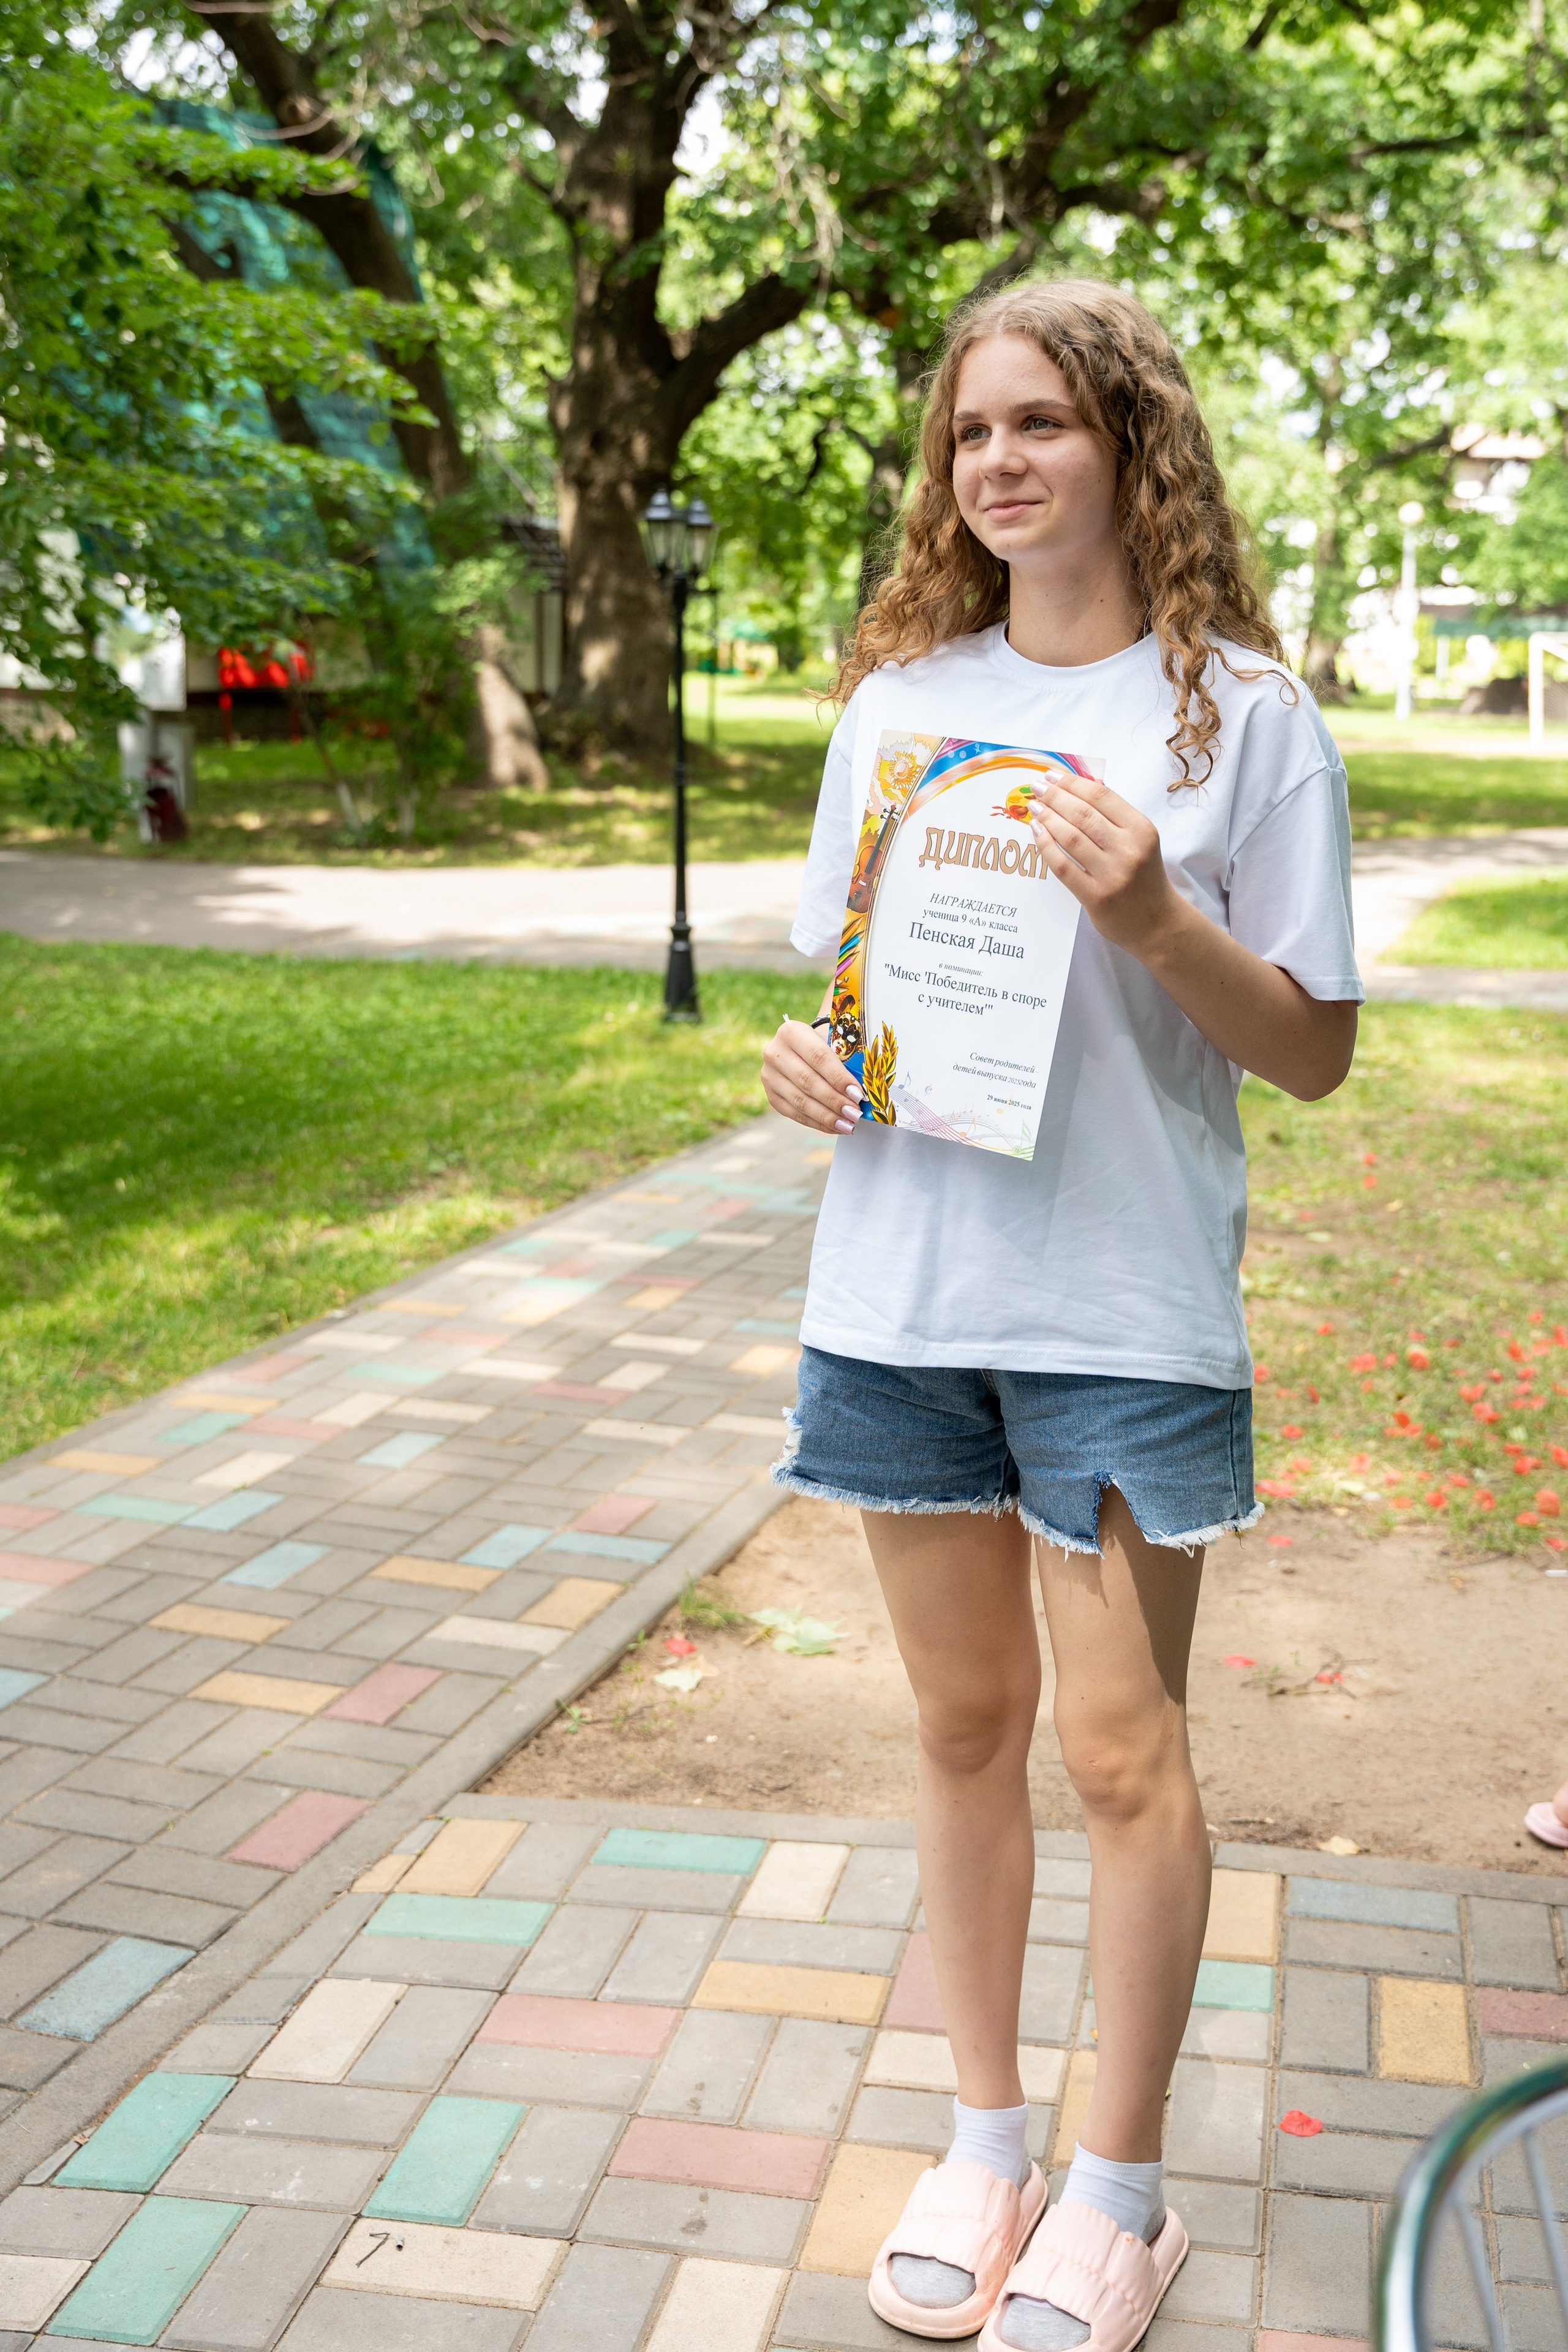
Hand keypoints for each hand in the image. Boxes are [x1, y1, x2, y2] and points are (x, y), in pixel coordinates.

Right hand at [762, 1019, 862, 1134]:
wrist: (803, 1048)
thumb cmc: (825, 1043)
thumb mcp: (834, 1042)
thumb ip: (845, 1060)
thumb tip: (861, 1092)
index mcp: (791, 1032)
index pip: (818, 1057)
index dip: (839, 1078)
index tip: (858, 1094)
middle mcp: (774, 1053)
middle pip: (808, 1081)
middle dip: (835, 1100)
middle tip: (855, 1113)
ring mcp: (769, 1076)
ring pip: (800, 1101)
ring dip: (827, 1116)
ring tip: (848, 1124)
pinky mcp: (771, 1095)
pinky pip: (795, 1114)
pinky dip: (818, 1123)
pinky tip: (835, 1127)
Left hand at [1030, 775, 1181, 958]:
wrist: (1158, 923)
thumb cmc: (1144, 876)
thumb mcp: (1139, 840)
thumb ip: (1114, 817)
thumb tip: (1077, 788)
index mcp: (1141, 830)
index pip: (1101, 797)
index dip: (1072, 782)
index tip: (1052, 775)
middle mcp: (1128, 850)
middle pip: (1083, 814)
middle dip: (1055, 796)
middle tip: (1037, 787)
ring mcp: (1112, 875)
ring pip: (1071, 837)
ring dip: (1048, 818)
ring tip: (1034, 808)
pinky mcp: (1095, 897)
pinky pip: (1063, 866)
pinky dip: (1046, 846)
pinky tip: (1037, 833)